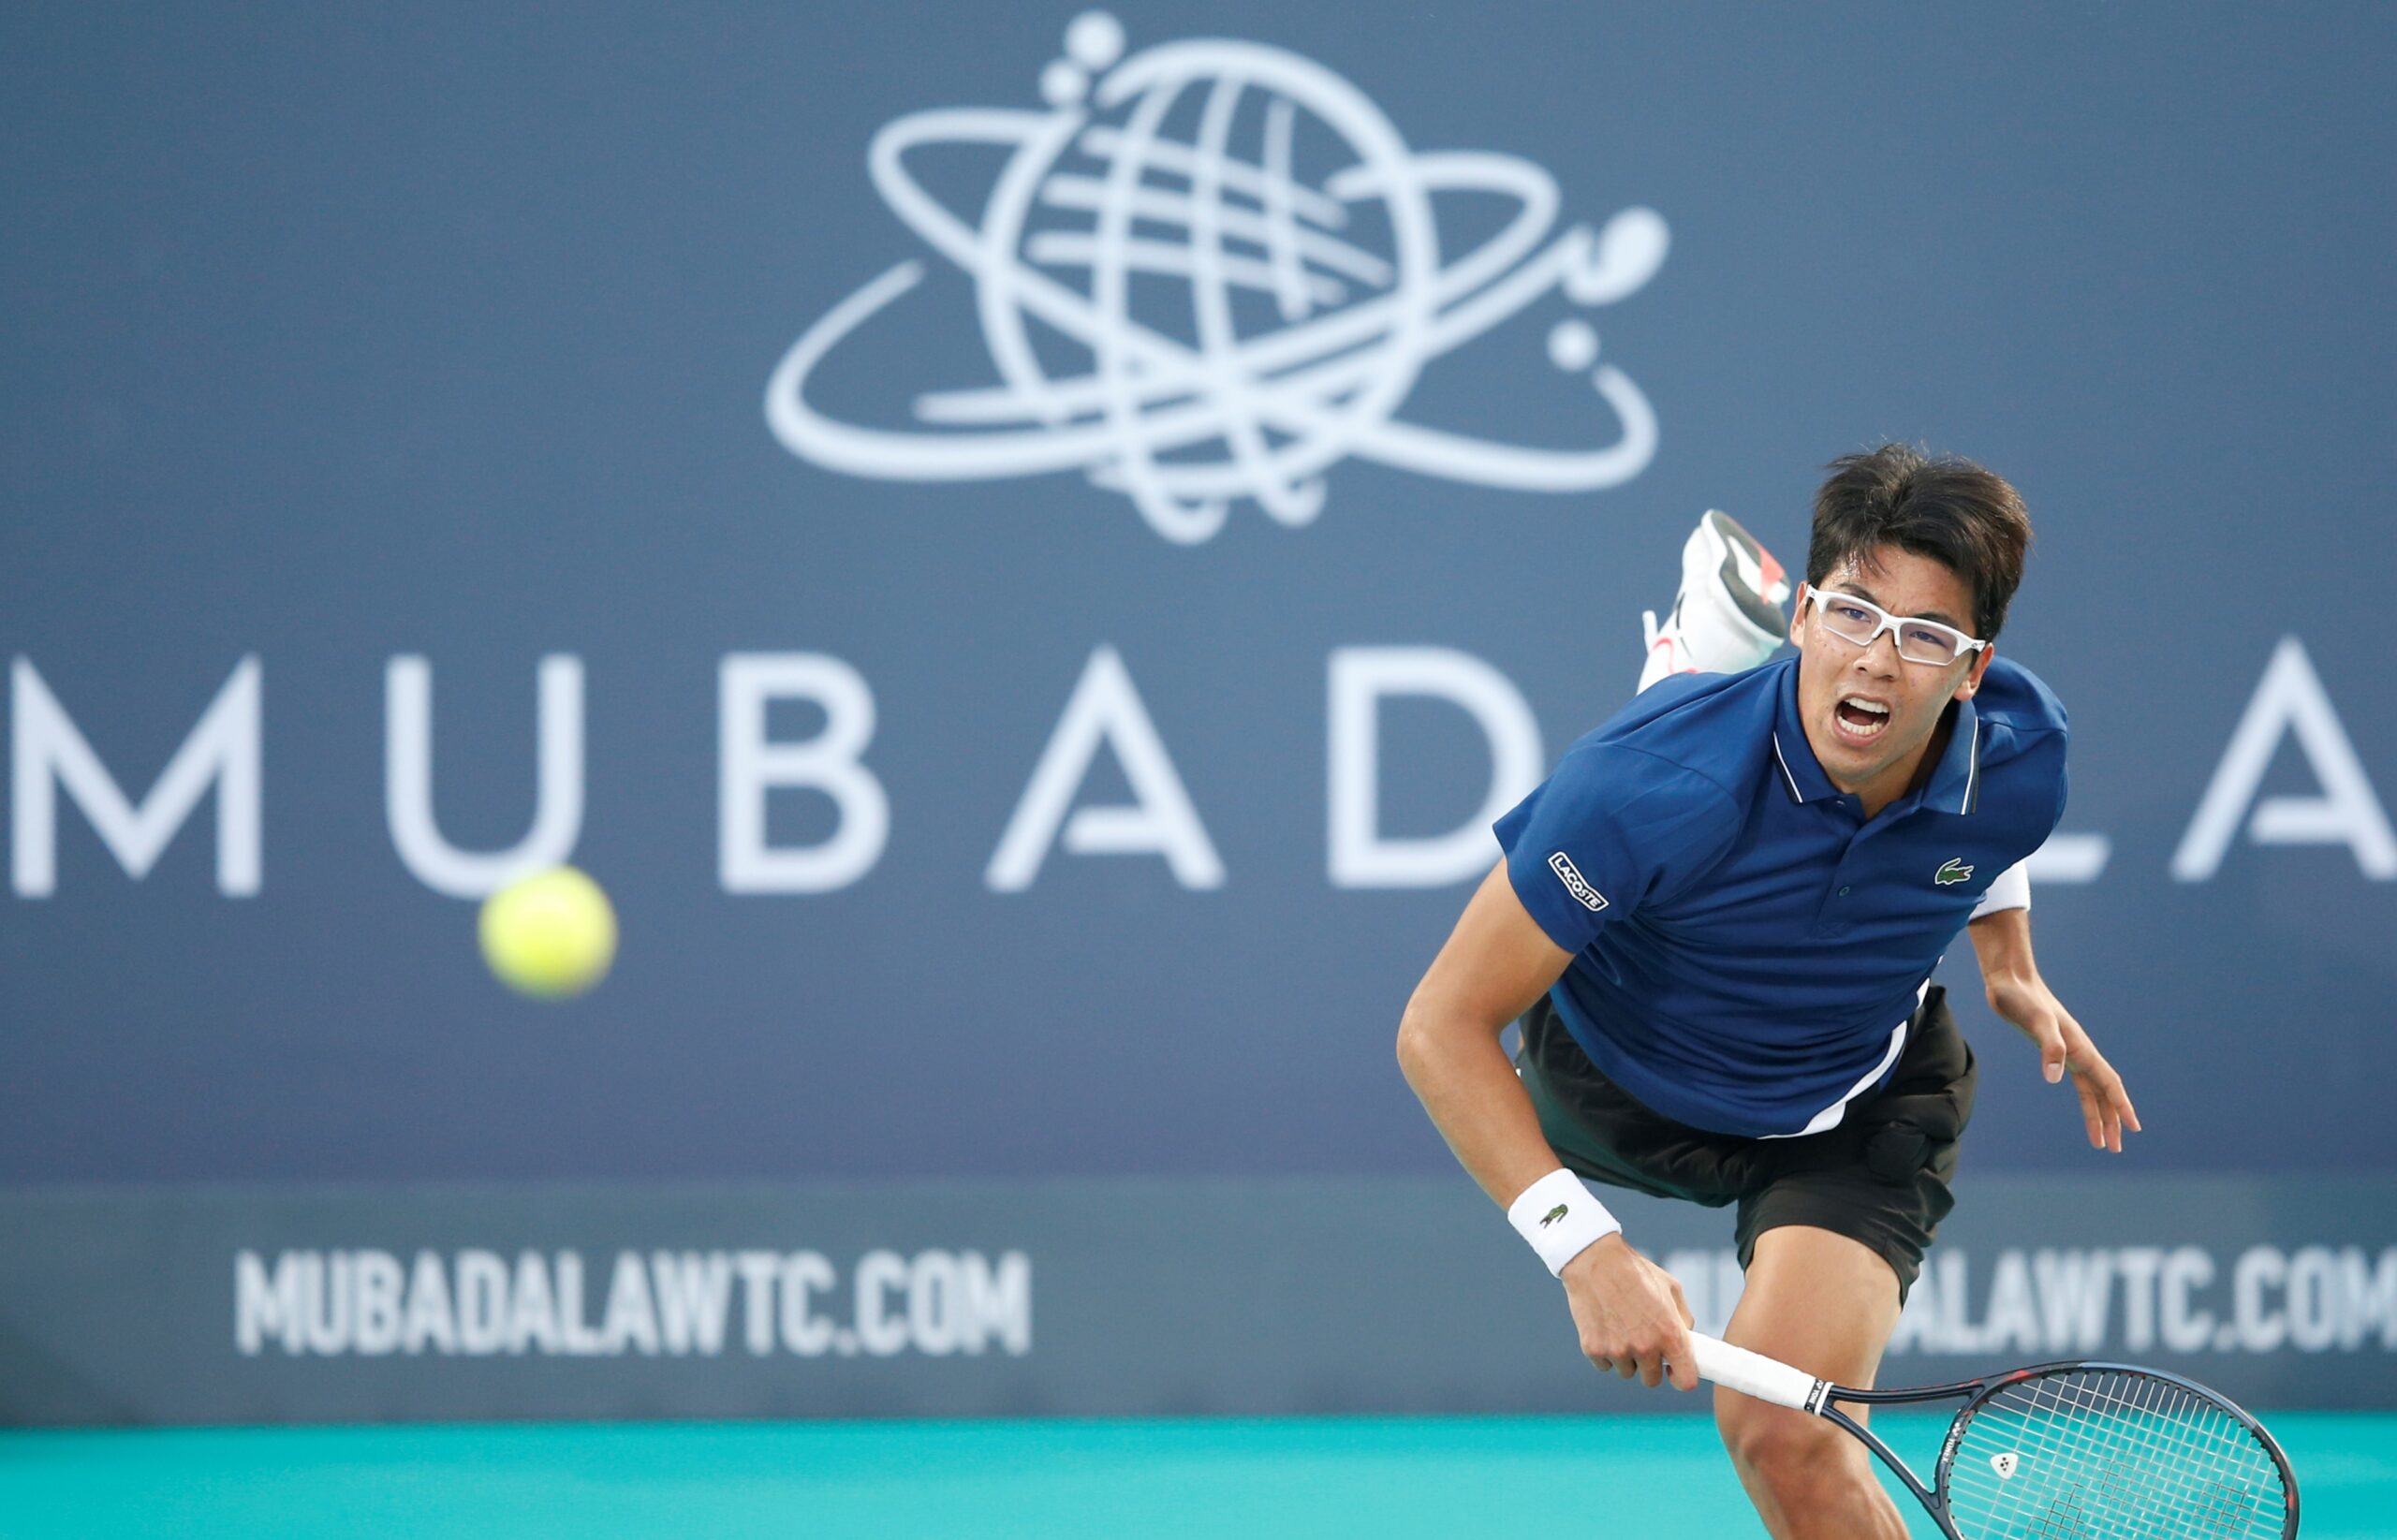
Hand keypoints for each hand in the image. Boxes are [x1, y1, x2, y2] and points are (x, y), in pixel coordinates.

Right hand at [1559, 1234, 1698, 1389]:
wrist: (1594, 1259)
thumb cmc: (1636, 1271)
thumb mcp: (1671, 1288)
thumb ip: (1683, 1319)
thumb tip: (1687, 1341)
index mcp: (1669, 1333)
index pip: (1686, 1381)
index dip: (1682, 1378)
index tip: (1674, 1371)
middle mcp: (1645, 1347)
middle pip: (1652, 1380)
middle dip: (1650, 1365)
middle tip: (1642, 1342)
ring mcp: (1618, 1350)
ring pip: (1627, 1372)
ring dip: (1626, 1358)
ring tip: (1620, 1328)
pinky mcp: (1593, 1349)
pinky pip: (1604, 1365)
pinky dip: (1605, 1352)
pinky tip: (1604, 1327)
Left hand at [1985, 971, 2142, 1152]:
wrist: (2009, 980)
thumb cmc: (2021, 998)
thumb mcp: (2035, 1022)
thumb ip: (2049, 1048)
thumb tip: (2055, 1078)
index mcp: (2080, 1048)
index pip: (2107, 1083)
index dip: (2121, 1106)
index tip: (2134, 1128)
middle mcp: (2079, 1051)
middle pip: (2103, 1092)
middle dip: (2112, 1120)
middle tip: (2116, 1148)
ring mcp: (2068, 1051)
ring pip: (2091, 1090)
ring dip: (2098, 1115)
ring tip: (2101, 1142)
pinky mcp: (2053, 1049)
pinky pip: (2077, 1080)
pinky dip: (2084, 1098)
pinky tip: (2086, 1111)